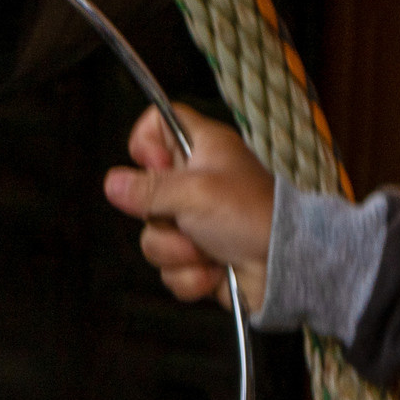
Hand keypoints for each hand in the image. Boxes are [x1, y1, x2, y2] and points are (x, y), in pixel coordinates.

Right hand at [102, 104, 272, 314]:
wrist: (286, 268)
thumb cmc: (252, 216)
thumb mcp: (195, 192)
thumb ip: (149, 188)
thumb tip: (112, 183)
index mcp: (202, 149)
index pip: (159, 123)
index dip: (145, 142)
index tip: (153, 165)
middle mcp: (197, 183)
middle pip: (144, 192)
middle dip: (160, 219)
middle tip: (186, 220)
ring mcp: (197, 223)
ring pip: (153, 238)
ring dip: (177, 253)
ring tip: (206, 252)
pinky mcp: (200, 259)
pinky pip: (170, 270)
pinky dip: (190, 277)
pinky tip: (215, 272)